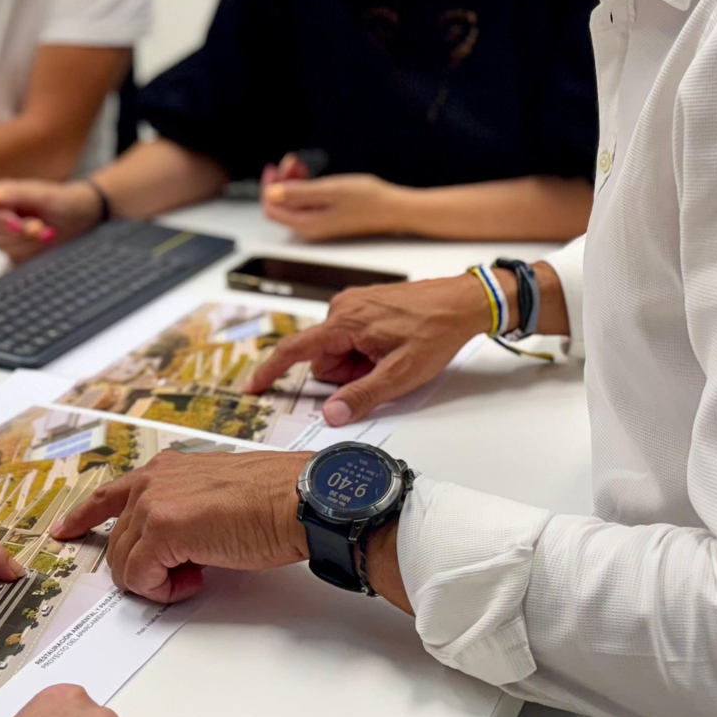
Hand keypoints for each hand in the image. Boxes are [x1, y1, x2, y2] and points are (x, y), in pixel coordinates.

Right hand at [0, 179, 103, 261]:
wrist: (81, 217)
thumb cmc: (63, 200)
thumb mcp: (42, 195)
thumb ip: (17, 194)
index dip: (0, 221)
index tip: (19, 226)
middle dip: (20, 233)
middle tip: (41, 226)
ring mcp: (5, 235)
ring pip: (4, 248)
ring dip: (29, 243)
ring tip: (47, 232)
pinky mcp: (15, 250)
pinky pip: (15, 259)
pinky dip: (33, 253)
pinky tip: (45, 242)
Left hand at [51, 449, 312, 603]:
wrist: (299, 500)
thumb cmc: (274, 501)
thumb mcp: (215, 498)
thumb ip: (185, 512)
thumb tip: (178, 548)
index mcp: (166, 470)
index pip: (109, 494)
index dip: (83, 517)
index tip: (64, 531)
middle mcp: (152, 481)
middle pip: (119, 543)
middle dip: (145, 568)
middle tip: (187, 574)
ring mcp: (154, 504)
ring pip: (126, 564)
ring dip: (158, 580)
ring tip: (198, 574)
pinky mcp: (162, 530)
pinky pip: (140, 577)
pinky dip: (163, 589)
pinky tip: (196, 579)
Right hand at [245, 274, 491, 425]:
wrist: (463, 301)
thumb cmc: (436, 332)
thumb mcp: (401, 374)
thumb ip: (363, 396)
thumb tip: (331, 414)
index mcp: (345, 323)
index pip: (295, 350)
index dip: (271, 371)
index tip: (253, 386)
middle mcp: (342, 307)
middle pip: (322, 357)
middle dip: (344, 374)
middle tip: (379, 372)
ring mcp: (353, 303)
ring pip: (337, 349)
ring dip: (357, 363)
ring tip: (390, 357)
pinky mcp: (363, 303)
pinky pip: (349, 336)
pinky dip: (364, 349)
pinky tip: (390, 346)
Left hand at [261, 170, 407, 241]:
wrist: (394, 208)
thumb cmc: (368, 200)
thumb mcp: (330, 190)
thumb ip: (299, 193)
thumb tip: (271, 194)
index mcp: (307, 224)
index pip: (271, 208)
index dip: (269, 187)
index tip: (275, 168)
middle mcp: (310, 227)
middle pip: (281, 205)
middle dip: (281, 181)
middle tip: (291, 161)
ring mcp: (319, 222)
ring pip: (293, 201)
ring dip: (292, 181)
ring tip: (300, 164)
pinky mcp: (327, 216)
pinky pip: (306, 201)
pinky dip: (305, 186)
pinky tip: (311, 174)